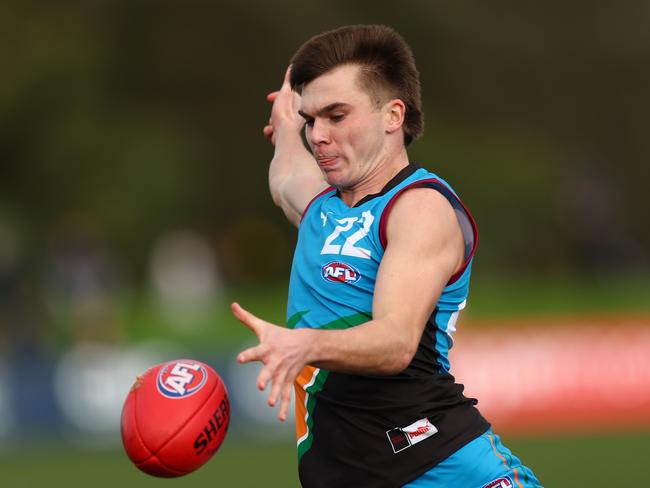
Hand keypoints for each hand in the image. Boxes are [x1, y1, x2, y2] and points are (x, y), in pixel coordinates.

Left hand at [232, 302, 312, 420]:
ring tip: (270, 403)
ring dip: (276, 394)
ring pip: (279, 385)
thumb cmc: (279, 335)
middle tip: (260, 386)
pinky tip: (280, 418)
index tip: (240, 358)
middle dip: (266, 378)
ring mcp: (283, 372)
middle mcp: (276, 361)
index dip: (248, 355)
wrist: (306, 344)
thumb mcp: (263, 326)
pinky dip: (284, 406)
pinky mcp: (288, 380)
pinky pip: (286, 395)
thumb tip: (232, 304)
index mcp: (267, 348)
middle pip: (270, 371)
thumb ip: (246, 318)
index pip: (256, 351)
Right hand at [262, 65, 304, 145]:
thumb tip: (293, 66)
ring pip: (274, 122)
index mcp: (297, 105)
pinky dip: (270, 132)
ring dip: (271, 124)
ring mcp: (288, 127)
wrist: (285, 133)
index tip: (268, 98)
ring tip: (273, 125)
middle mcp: (295, 117)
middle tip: (273, 116)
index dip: (276, 97)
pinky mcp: (282, 136)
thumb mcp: (286, 92)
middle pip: (278, 111)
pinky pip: (273, 133)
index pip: (285, 98)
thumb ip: (288, 81)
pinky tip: (271, 132)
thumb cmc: (285, 113)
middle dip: (273, 113)